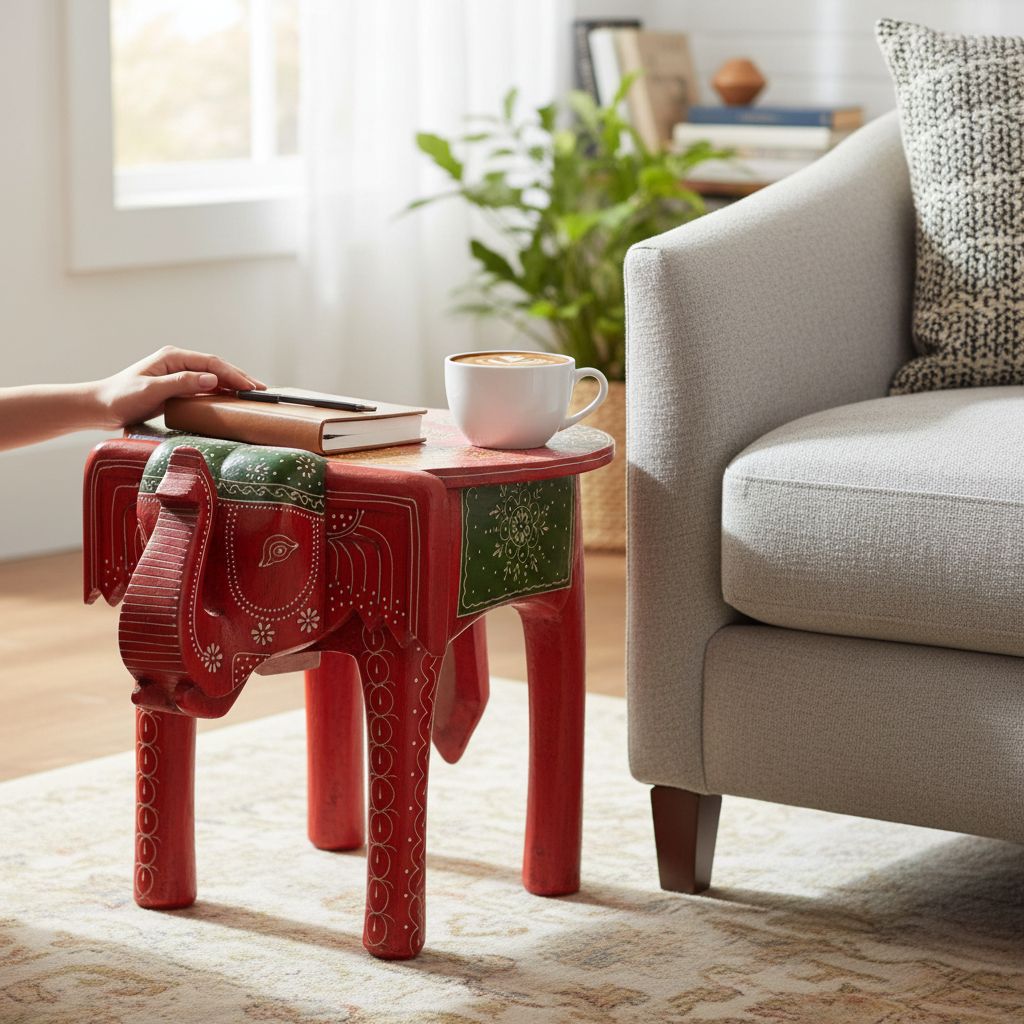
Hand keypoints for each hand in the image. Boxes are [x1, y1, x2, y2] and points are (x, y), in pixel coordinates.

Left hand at [89, 346, 267, 428]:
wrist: (100, 407)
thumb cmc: (121, 398)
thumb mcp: (151, 391)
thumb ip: (182, 383)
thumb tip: (212, 378)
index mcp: (173, 357)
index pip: (211, 363)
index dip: (234, 374)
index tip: (250, 387)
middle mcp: (177, 362)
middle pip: (215, 367)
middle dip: (239, 377)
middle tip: (261, 390)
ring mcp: (177, 373)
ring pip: (212, 376)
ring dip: (232, 384)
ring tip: (252, 394)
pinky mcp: (176, 386)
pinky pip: (204, 386)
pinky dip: (220, 391)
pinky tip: (231, 398)